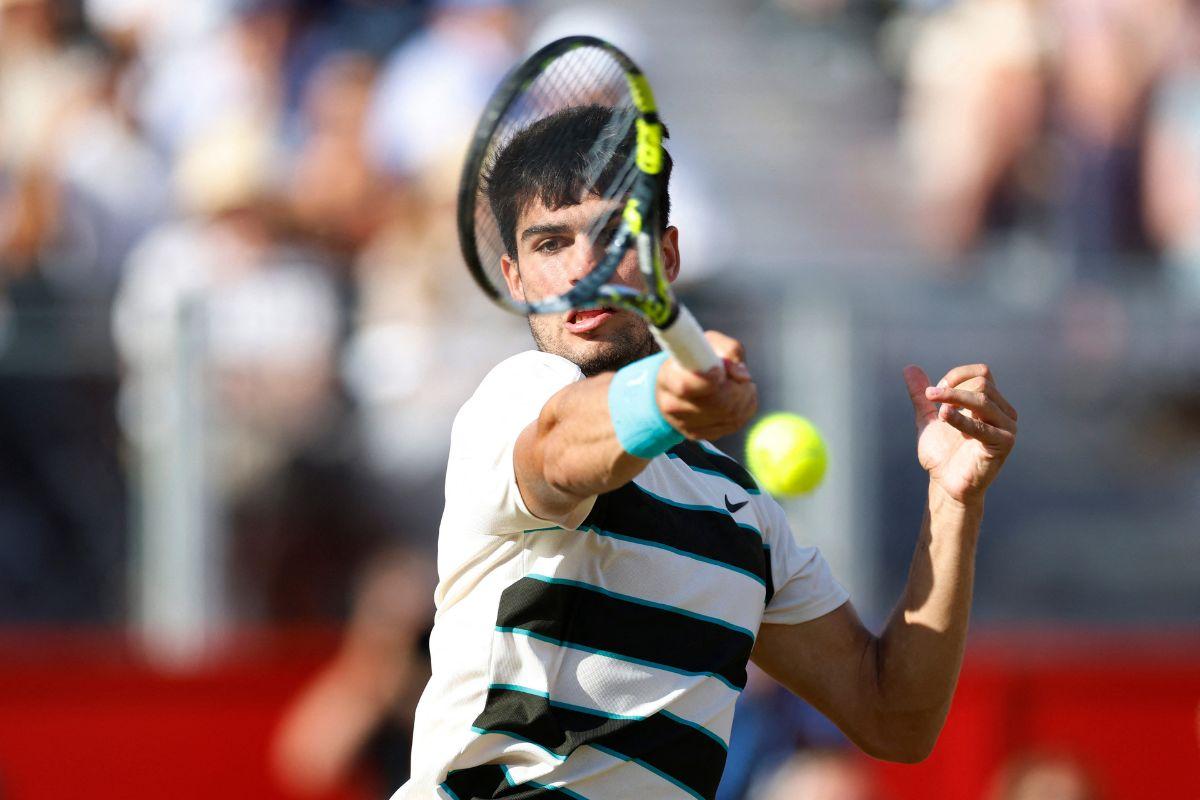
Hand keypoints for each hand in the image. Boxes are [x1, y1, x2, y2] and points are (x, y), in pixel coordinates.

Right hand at [657, 331, 757, 440]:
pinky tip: (737, 398)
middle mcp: (672, 404)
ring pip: (730, 415)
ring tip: (739, 384)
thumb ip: (728, 350)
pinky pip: (734, 424)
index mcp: (668, 377)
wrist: (675, 387)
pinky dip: (744, 409)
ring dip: (744, 397)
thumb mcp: (708, 343)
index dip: (708, 380)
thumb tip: (742, 375)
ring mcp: (685, 424)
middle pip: (717, 403)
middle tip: (740, 377)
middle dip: (737, 388)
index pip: (686, 386)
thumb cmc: (694, 360)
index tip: (719, 371)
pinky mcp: (699, 435)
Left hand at [903, 363, 1017, 505]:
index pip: (982, 373)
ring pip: (983, 398)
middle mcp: (1004, 412)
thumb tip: (909, 368)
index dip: (956, 377)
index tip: (934, 394)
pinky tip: (944, 416)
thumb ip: (921, 395)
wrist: (945, 484)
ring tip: (937, 411)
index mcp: (991, 403)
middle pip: (982, 383)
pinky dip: (961, 418)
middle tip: (932, 400)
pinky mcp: (1004, 443)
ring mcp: (1007, 427)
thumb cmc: (942, 454)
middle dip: (952, 389)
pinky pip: (982, 424)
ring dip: (954, 398)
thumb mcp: (928, 418)